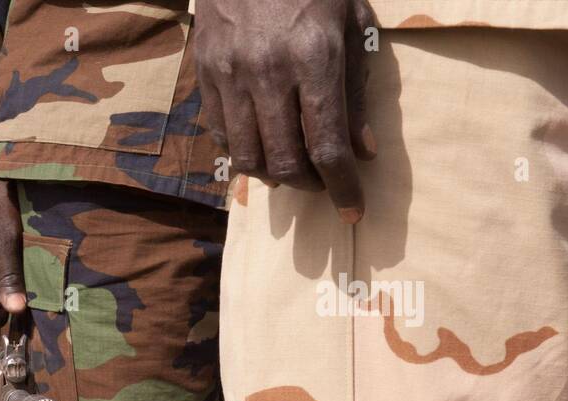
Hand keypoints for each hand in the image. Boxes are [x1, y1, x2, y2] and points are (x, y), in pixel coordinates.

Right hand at [194, 0, 377, 222]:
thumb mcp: (352, 24)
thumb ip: (357, 89)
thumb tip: (362, 150)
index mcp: (313, 57)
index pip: (327, 145)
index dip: (343, 187)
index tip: (354, 210)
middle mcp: (267, 73)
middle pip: (283, 161)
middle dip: (307, 185)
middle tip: (323, 182)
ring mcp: (230, 76)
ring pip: (247, 158)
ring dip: (273, 175)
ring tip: (291, 168)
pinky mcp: (205, 75)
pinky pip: (223, 135)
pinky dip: (245, 152)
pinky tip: (263, 144)